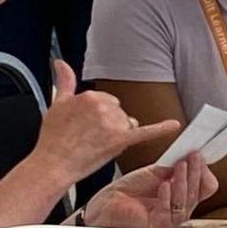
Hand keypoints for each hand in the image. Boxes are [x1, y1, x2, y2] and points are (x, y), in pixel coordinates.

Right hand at [34, 60, 150, 179]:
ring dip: (118, 134)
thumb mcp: (57, 104)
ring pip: (128, 124)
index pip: (107, 102)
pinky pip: (146, 132)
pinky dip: (162, 128)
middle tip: (91, 138)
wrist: (53, 164)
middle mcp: (103, 106)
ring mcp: (113, 123)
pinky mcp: (120, 140)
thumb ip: (65, 81)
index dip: (99, 117)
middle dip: (110, 125)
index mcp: (90, 96)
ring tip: (97, 145)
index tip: (88, 126)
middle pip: (119, 113)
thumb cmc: (53, 139)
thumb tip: (61, 63)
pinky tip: (173, 125)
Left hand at [79, 153, 214, 227]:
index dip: (204, 171)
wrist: (107, 205)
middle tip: (193, 156)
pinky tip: (165, 184)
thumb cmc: (128, 192)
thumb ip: (173, 167)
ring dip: (184, 180)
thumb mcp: (156, 173)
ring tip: (181, 165)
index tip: (197, 154)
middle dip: (196, 171)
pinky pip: (169, 211)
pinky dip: (168, 195)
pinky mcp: (157, 224)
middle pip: (199, 192)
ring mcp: (170, 218)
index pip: (206, 186)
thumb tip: (190, 154)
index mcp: (182, 196)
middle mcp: (180, 209)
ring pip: (186, 201)